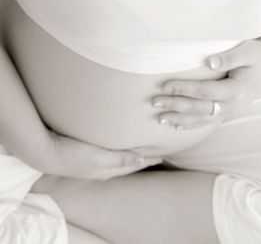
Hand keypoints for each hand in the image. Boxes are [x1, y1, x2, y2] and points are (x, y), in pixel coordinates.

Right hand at [40, 131, 162, 179]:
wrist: (44, 152)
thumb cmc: (71, 154)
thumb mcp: (97, 157)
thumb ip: (119, 159)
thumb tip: (141, 161)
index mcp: (107, 169)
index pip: (133, 165)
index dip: (148, 159)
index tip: (163, 154)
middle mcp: (103, 167)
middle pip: (128, 163)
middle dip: (144, 158)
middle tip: (158, 151)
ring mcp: (94, 161)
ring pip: (120, 158)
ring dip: (133, 154)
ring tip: (144, 148)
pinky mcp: (87, 153)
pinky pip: (110, 153)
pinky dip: (120, 150)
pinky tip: (120, 144)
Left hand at [151, 38, 260, 129]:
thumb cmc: (258, 56)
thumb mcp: (248, 51)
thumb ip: (229, 57)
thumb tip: (210, 62)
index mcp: (236, 90)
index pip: (204, 92)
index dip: (184, 89)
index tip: (165, 85)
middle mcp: (232, 104)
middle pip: (199, 108)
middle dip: (175, 106)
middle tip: (154, 102)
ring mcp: (230, 110)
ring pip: (201, 119)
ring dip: (180, 120)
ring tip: (159, 119)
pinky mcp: (227, 110)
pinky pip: (207, 121)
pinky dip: (191, 125)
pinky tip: (176, 126)